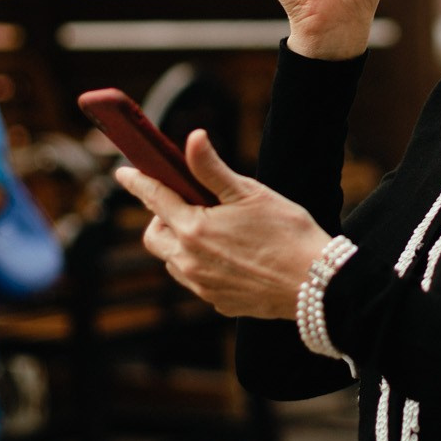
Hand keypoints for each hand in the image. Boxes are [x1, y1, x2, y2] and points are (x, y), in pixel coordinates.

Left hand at [115, 130, 330, 319]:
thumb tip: (192, 138)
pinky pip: (196, 281)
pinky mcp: (218, 302)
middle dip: (160, 219)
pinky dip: (201, 265)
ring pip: (173, 261)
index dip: (137, 182)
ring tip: (212, 231)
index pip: (154, 198)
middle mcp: (190, 261)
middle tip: (186, 205)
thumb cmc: (288, 233)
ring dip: (180, 244)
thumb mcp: (250, 192)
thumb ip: (212, 168)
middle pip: (154, 237)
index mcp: (194, 229)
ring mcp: (202, 286)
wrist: (315, 284)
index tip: (124, 173)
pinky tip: (230, 256)